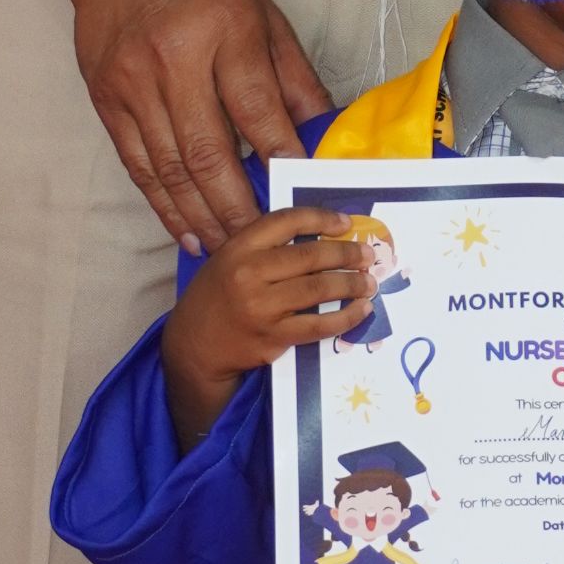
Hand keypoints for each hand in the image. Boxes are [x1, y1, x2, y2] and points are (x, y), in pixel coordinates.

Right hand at [71, 0, 328, 252]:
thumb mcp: (263, 15)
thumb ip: (294, 78)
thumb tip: (324, 134)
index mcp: (224, 34)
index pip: (258, 112)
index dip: (282, 161)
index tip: (304, 198)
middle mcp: (174, 62)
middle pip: (210, 153)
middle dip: (240, 209)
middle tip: (266, 245)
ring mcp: (133, 85)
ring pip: (171, 169)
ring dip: (203, 218)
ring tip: (231, 250)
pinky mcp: (106, 102)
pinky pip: (139, 167)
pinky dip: (165, 205)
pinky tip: (188, 230)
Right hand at [163, 209, 374, 448]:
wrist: (194, 345)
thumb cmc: (218, 296)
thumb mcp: (229, 259)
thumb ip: (264, 245)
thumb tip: (322, 234)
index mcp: (238, 247)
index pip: (286, 221)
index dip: (321, 218)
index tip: (346, 223)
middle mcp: (249, 273)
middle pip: (310, 256)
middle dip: (346, 254)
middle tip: (367, 255)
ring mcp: (262, 307)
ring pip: (319, 289)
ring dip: (352, 284)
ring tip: (369, 282)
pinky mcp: (274, 337)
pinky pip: (319, 325)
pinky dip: (346, 317)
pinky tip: (361, 310)